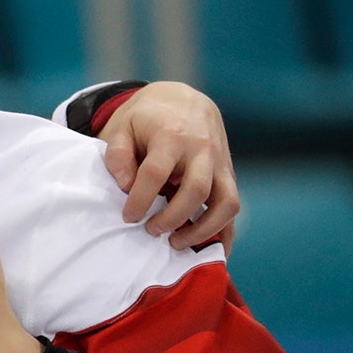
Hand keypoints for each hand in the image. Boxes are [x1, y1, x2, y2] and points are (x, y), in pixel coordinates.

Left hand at [97, 81, 238, 250]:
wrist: (183, 101)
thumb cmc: (146, 119)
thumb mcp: (123, 126)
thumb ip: (117, 155)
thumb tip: (127, 186)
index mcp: (171, 136)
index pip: (155, 172)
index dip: (139, 200)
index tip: (128, 217)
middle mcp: (202, 149)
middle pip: (195, 190)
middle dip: (172, 217)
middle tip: (150, 231)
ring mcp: (220, 163)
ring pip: (226, 202)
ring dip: (204, 229)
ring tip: (176, 243)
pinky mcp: (229, 174)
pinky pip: (234, 206)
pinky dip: (226, 231)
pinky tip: (212, 251)